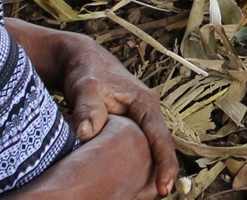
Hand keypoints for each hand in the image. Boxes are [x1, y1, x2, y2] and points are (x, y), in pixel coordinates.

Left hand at [48, 31, 178, 197]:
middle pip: (160, 148)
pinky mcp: (129, 126)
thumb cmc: (86, 71)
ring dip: (149, 171)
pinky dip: (137, 165)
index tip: (164, 187)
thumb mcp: (86, 86)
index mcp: (145, 103)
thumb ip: (88, 108)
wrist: (82, 60)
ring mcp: (139, 121)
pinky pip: (139, 149)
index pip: (161, 137)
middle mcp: (147, 113)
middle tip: (155, 197)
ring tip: (144, 195)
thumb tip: (86, 134)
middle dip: (161, 172)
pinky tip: (128, 183)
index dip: (165, 163)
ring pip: (150, 150)